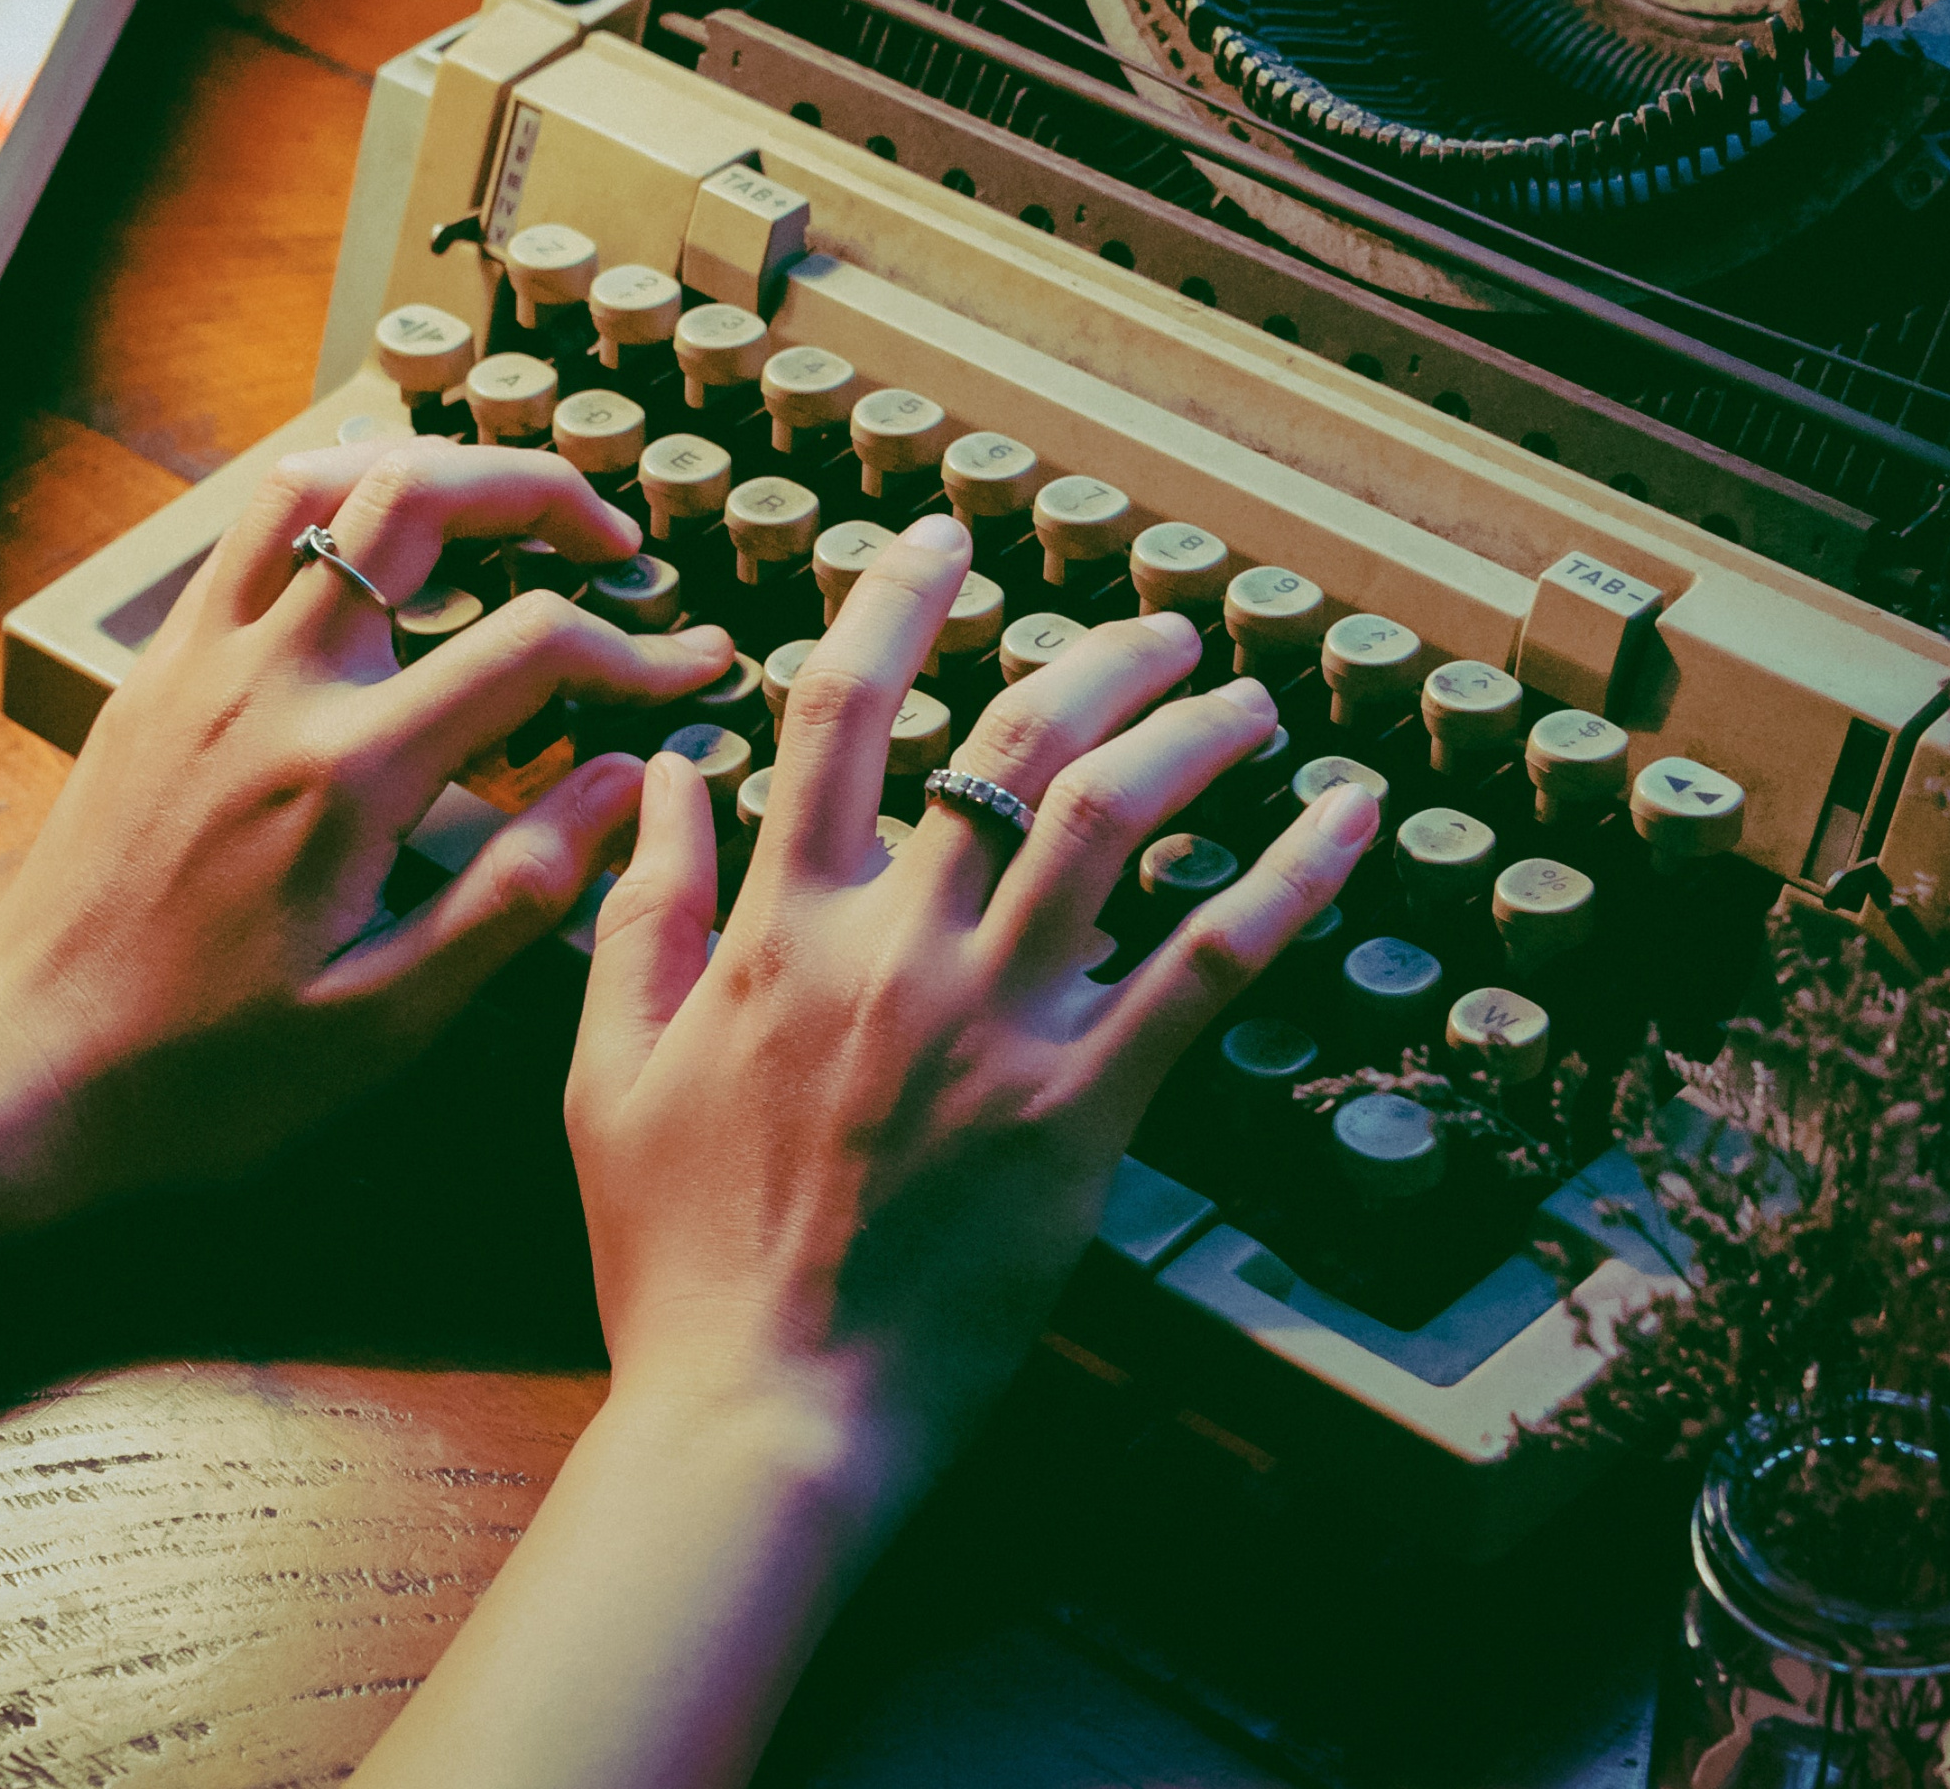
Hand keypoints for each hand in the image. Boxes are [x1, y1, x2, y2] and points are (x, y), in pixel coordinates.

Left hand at [0, 434, 735, 1208]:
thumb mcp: (386, 1020)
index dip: (637, 650)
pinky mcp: (154, 674)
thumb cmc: (206, 1071)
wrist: (25, 1071)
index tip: (695, 670)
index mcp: (345, 774)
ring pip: (316, 481)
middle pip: (418, 496)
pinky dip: (329, 505)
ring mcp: (198, 664)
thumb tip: (621, 782)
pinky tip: (379, 557)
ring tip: (500, 518)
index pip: (530, 647)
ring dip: (424, 471)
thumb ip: (517, 891)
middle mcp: (269, 686)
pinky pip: (245, 534)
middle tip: (612, 544)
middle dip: (539, 492)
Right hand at [566, 512, 1378, 1502]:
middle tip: (1160, 625)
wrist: (760, 1411)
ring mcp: (996, 1025)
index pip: (840, 710)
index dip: (895, 600)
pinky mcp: (1083, 1112)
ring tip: (1247, 694)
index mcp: (777, 927)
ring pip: (1113, 821)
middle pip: (1009, 741)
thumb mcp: (607, 1068)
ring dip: (1194, 733)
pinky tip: (1342, 820)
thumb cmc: (676, 1257)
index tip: (943, 538)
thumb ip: (641, 908)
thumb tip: (664, 775)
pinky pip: (1205, 969)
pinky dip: (1285, 881)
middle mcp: (894, 948)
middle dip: (1096, 656)